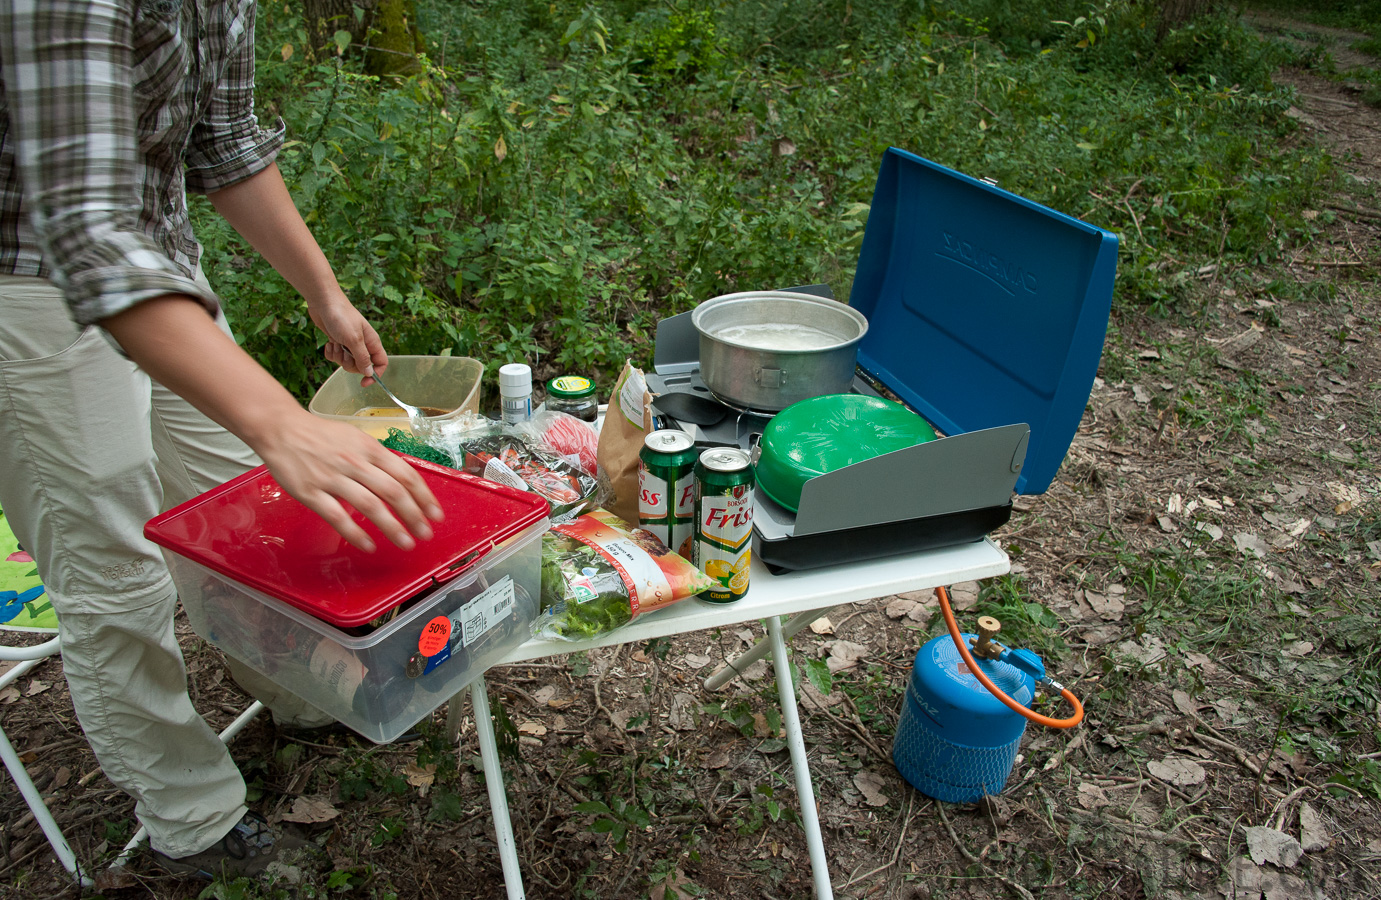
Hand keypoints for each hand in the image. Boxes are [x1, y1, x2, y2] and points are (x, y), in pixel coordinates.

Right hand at [258, 409, 444, 552]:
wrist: (281, 429)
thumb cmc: (321, 436)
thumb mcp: (357, 438)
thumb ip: (377, 459)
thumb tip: (401, 482)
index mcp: (369, 448)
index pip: (406, 475)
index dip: (424, 497)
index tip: (435, 514)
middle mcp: (355, 462)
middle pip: (393, 492)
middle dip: (414, 516)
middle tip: (425, 534)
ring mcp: (333, 478)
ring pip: (370, 506)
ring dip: (392, 528)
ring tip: (405, 543)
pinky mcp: (311, 493)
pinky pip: (338, 517)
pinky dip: (356, 533)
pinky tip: (369, 545)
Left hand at [309, 290, 386, 381]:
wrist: (324, 302)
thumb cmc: (341, 317)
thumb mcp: (354, 340)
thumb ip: (362, 358)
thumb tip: (370, 373)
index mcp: (372, 342)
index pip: (380, 363)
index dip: (375, 374)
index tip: (364, 382)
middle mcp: (362, 344)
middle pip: (361, 366)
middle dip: (350, 364)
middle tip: (344, 353)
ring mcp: (349, 343)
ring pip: (346, 362)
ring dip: (338, 357)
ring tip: (335, 344)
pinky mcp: (337, 342)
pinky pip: (335, 356)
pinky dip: (330, 352)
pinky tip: (329, 342)